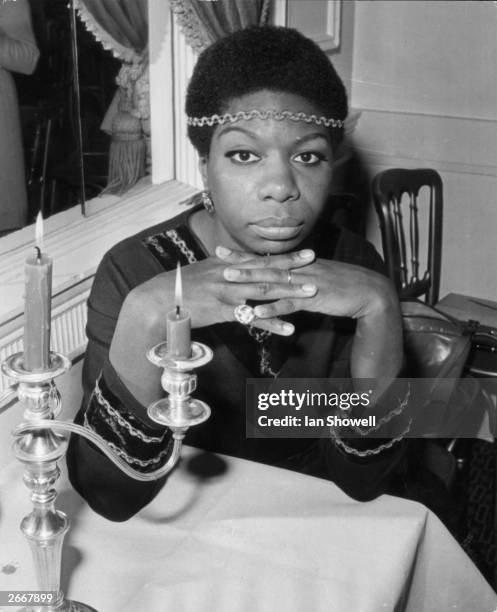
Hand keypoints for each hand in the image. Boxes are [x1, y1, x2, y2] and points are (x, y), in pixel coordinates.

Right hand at [124, 248, 317, 336]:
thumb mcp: (203, 272)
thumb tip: (232, 263)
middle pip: (267, 270)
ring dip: (289, 292)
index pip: (261, 259)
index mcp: (227, 264)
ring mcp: (228, 291)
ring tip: (312, 293)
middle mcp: (230, 274)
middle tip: (316, 265)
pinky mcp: (223, 310)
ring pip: (264, 291)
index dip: (285, 256)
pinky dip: (272, 323)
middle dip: (294, 268)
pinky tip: (289, 328)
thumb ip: (222, 268)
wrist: (160, 299)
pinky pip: (252, 318)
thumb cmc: (180, 287)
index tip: (306, 253)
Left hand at [220, 248, 402, 379]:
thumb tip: (279, 278)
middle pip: (265, 266)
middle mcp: (298, 270)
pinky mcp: (313, 299)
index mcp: (297, 265)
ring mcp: (305, 283)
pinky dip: (272, 309)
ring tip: (230, 282)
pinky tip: (257, 313)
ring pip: (273, 282)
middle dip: (240, 264)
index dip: (243, 255)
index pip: (265, 258)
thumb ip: (297, 277)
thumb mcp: (316, 277)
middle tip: (218, 261)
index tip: (222, 252)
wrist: (368, 291)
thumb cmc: (342, 285)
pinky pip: (289, 304)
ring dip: (250, 282)